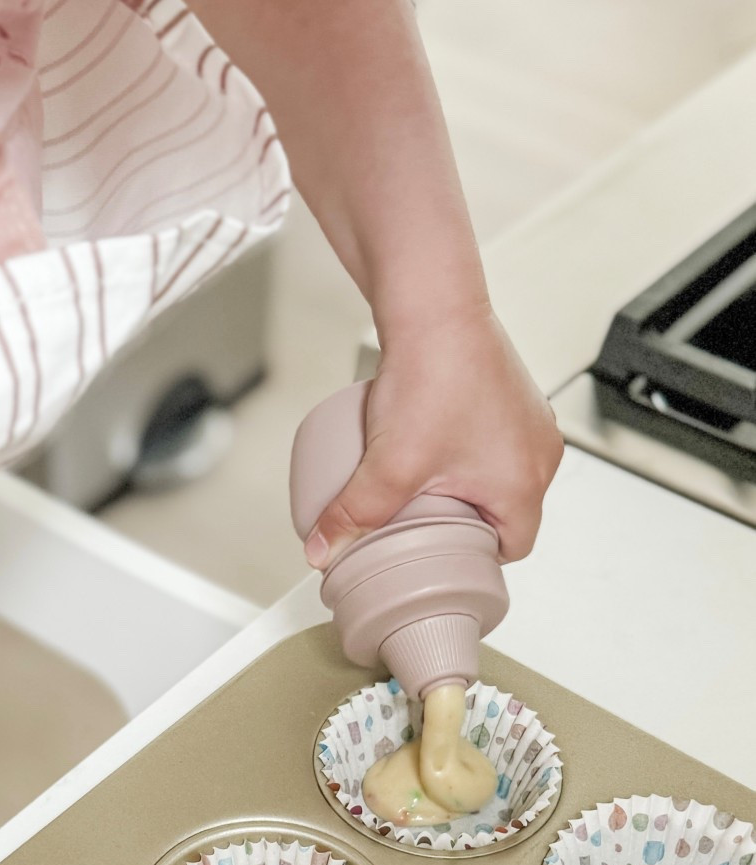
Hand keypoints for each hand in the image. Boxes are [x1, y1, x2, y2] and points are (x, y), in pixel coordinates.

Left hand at [303, 307, 562, 567]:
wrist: (434, 306)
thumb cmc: (433, 375)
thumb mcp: (389, 465)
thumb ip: (355, 515)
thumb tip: (324, 551)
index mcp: (526, 482)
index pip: (512, 549)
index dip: (474, 558)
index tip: (441, 555)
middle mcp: (540, 453)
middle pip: (506, 513)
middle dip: (465, 523)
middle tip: (424, 523)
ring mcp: (532, 421)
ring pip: (500, 476)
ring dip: (466, 485)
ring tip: (425, 484)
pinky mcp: (515, 397)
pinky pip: (496, 441)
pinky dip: (469, 452)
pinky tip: (435, 445)